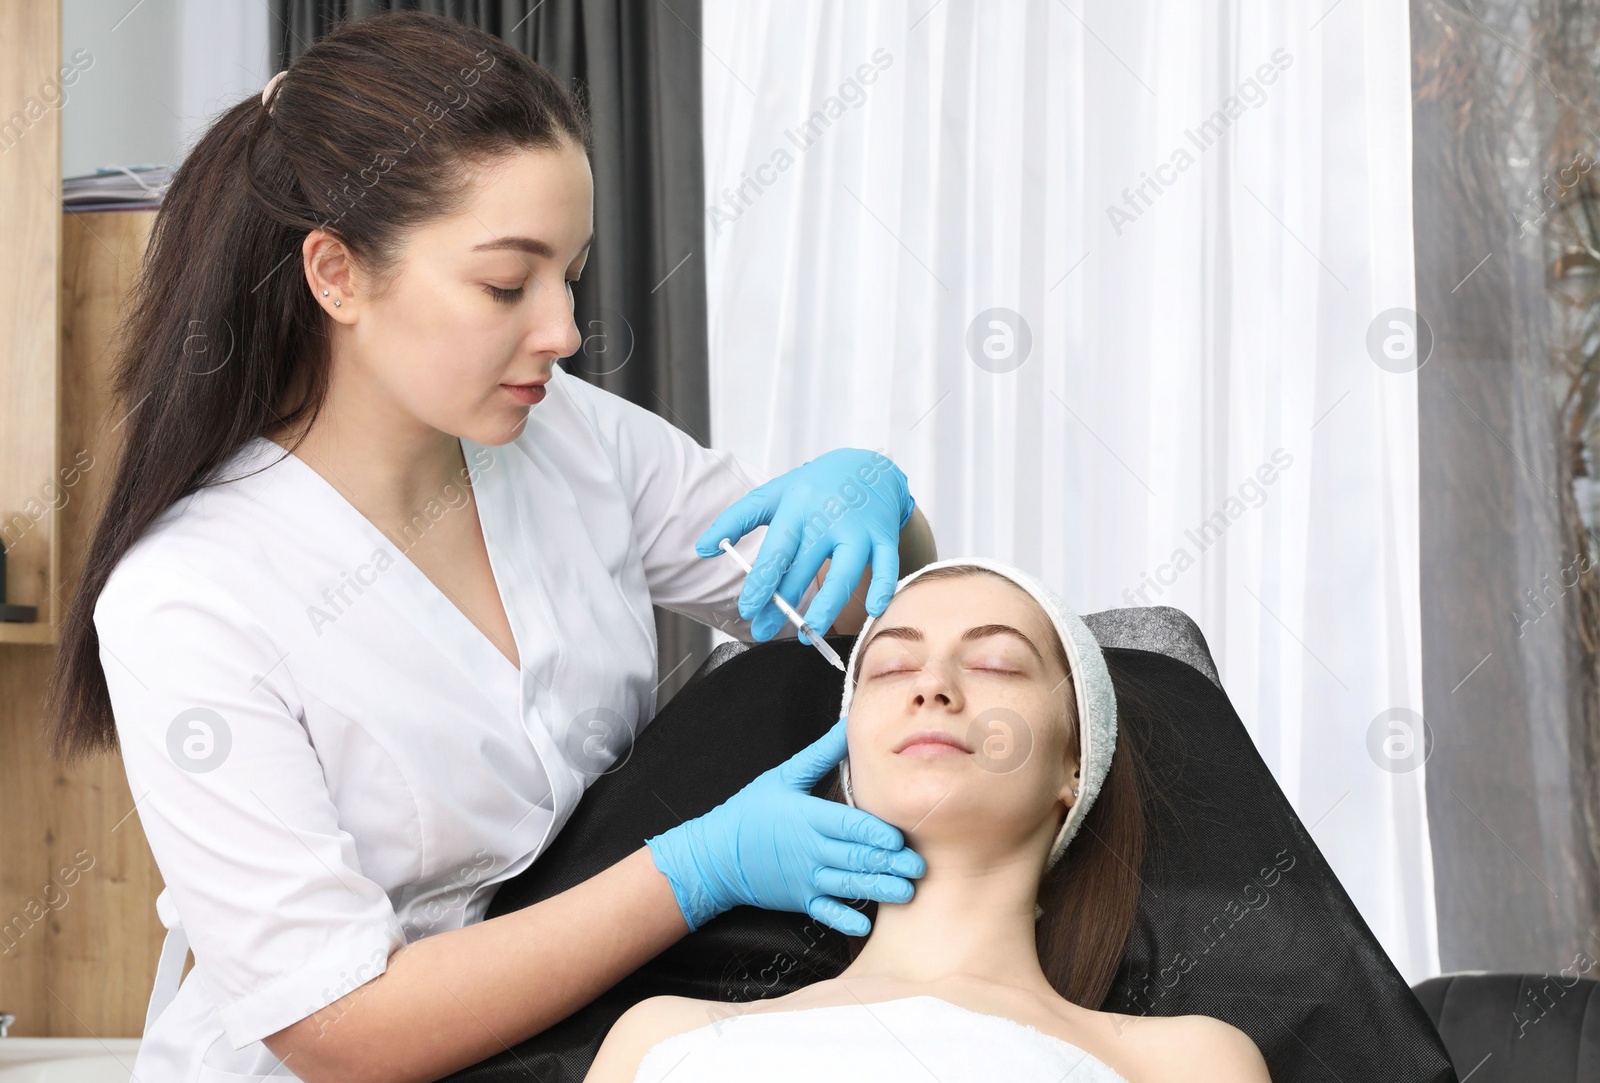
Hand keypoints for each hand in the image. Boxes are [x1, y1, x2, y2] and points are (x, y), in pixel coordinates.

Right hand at [645, 718, 924, 934]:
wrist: (716, 854)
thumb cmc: (751, 811)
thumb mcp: (784, 777)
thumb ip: (821, 754)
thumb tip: (849, 725)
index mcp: (807, 817)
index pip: (847, 826)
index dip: (874, 833)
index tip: (898, 838)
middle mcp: (809, 850)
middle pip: (854, 857)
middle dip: (888, 864)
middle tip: (919, 868)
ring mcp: (805, 878)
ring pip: (848, 885)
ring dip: (878, 889)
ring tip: (906, 892)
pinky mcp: (800, 898)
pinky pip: (826, 912)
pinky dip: (845, 919)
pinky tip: (865, 923)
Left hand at [695, 448, 914, 641]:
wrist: (865, 466)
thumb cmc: (813, 486)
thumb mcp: (772, 494)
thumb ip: (736, 520)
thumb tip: (702, 548)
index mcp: (797, 506)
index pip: (776, 550)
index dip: (762, 582)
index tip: (747, 609)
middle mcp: (828, 517)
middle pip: (804, 568)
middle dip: (782, 605)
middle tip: (762, 631)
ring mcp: (858, 528)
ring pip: (846, 572)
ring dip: (828, 606)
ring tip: (808, 632)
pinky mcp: (883, 536)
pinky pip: (888, 566)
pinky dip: (884, 588)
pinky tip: (872, 611)